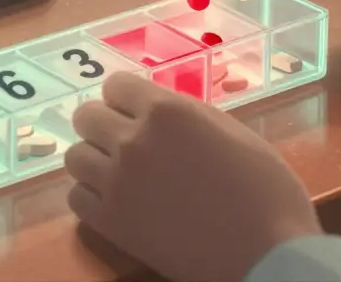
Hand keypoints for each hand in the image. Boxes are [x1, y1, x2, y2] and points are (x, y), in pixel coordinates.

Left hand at [66, 73, 320, 281]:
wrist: (265, 254)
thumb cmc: (266, 190)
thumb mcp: (233, 132)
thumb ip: (189, 116)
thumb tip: (161, 113)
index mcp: (167, 111)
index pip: (115, 85)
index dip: (127, 98)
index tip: (138, 113)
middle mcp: (132, 140)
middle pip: (86, 116)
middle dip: (103, 123)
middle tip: (125, 140)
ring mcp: (117, 183)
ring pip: (74, 156)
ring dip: (93, 159)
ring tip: (118, 172)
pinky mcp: (110, 223)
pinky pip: (76, 197)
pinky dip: (91, 195)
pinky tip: (117, 200)